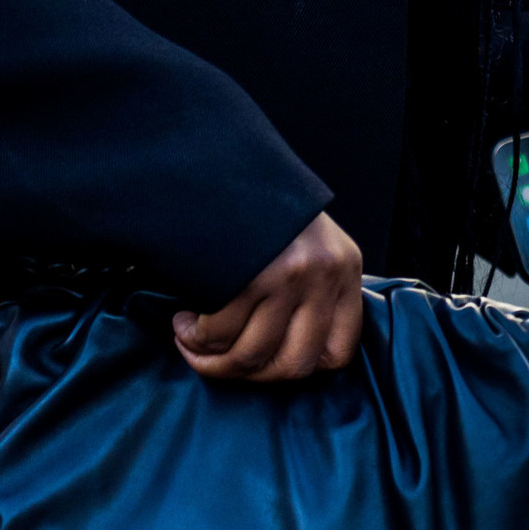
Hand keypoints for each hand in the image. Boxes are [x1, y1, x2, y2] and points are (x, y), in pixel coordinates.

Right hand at [173, 212, 362, 381]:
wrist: (214, 154)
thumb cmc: (252, 208)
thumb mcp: (302, 243)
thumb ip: (306, 293)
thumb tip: (281, 355)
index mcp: (344, 269)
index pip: (337, 354)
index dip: (297, 368)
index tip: (264, 360)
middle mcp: (324, 274)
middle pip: (292, 366)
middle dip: (247, 375)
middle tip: (216, 359)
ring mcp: (290, 274)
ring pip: (251, 356)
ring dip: (211, 360)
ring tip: (189, 340)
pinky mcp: (252, 272)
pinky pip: (221, 334)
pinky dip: (196, 339)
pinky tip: (184, 323)